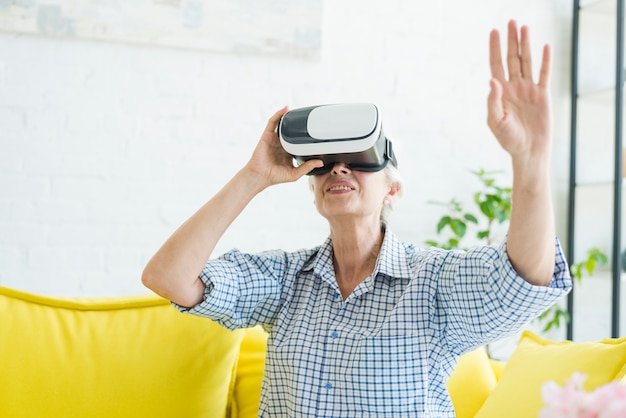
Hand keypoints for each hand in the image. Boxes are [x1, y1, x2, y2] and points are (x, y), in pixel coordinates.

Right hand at [244, 106, 322, 188]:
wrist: (260, 176)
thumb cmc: (275, 176)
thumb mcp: (295, 173)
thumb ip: (307, 167)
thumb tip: (320, 163)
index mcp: (288, 152)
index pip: (298, 141)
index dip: (304, 135)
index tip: (314, 130)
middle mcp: (281, 144)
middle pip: (291, 131)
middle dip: (297, 124)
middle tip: (307, 116)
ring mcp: (274, 139)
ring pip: (282, 124)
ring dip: (288, 116)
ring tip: (296, 109)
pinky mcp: (267, 135)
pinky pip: (272, 122)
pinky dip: (278, 114)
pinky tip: (285, 109)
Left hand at [487, 20, 551, 162]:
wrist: (528, 151)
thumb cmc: (508, 139)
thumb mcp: (495, 121)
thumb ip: (493, 100)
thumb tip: (492, 80)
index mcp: (500, 92)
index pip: (496, 65)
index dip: (495, 48)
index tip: (494, 32)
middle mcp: (514, 87)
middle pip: (512, 59)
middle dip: (511, 41)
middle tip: (511, 22)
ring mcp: (528, 89)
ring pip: (527, 62)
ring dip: (526, 45)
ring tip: (524, 27)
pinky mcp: (542, 94)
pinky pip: (544, 74)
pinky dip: (545, 60)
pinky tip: (545, 46)